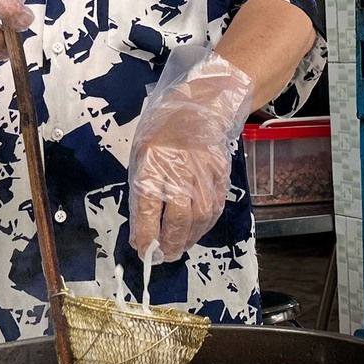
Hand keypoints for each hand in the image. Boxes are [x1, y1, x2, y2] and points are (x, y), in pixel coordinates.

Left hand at [128, 49, 256, 262]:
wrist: (200, 107)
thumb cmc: (162, 131)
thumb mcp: (141, 156)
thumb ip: (142, 191)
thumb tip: (143, 230)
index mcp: (153, 160)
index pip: (148, 206)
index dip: (145, 234)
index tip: (142, 250)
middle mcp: (181, 167)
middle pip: (178, 216)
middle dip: (169, 243)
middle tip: (162, 256)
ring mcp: (205, 171)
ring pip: (200, 216)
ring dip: (188, 239)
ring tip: (177, 248)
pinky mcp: (221, 175)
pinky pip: (215, 208)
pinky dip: (204, 226)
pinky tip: (194, 232)